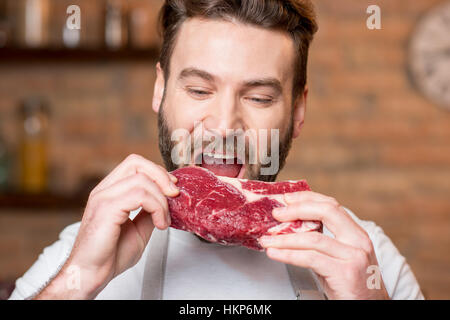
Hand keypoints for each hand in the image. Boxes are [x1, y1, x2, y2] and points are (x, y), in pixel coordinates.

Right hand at [35, 154, 178, 298]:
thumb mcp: (139, 228)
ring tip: (163, 220)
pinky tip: (158, 224)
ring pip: (142, 180)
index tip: (172, 189)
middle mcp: (104, 190)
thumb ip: (149, 212)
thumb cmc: (109, 255)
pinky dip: (156, 208)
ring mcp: (103, 197)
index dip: (157, 172)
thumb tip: (166, 202)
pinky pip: (139, 195)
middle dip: (161, 176)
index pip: (135, 164)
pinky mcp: (106, 208)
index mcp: (110, 191)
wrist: (91, 275)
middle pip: (136, 162)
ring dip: (161, 200)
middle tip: (174, 196)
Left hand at [259, 191, 388, 299]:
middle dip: (297, 209)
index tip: (288, 198)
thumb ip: (321, 243)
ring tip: (267, 240)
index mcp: (357, 234)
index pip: (332, 206)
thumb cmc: (353, 287)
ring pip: (313, 238)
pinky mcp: (345, 273)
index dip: (308, 198)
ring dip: (284, 238)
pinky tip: (275, 253)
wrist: (372, 309)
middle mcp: (358, 241)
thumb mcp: (339, 259)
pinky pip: (310, 258)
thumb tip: (291, 230)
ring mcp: (354, 256)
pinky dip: (288, 254)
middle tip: (277, 214)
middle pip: (326, 212)